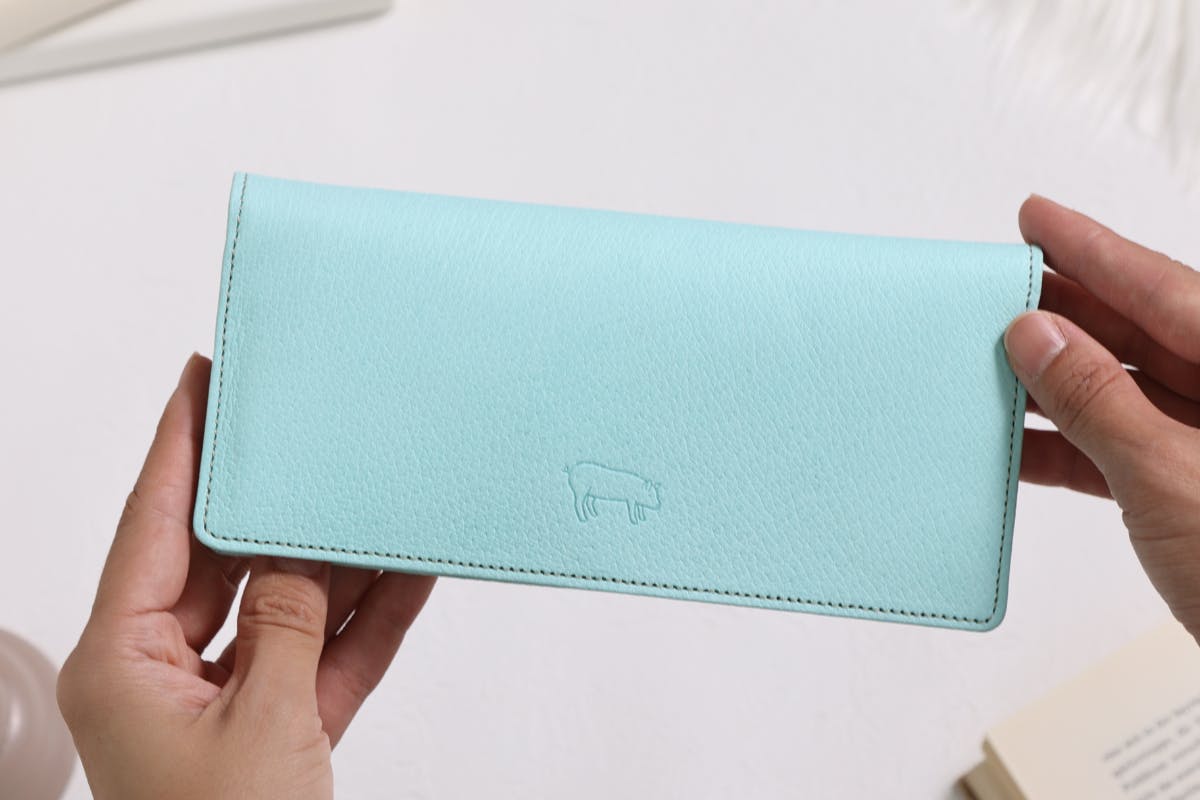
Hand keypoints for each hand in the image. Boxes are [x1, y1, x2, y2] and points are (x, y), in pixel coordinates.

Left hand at [57, 354, 435, 799]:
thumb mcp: (260, 726)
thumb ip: (286, 625)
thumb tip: (302, 554)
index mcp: (121, 662)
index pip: (151, 526)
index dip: (178, 445)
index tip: (202, 380)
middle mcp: (164, 670)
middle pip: (225, 556)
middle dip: (273, 498)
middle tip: (303, 426)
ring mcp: (228, 696)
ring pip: (287, 601)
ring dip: (338, 557)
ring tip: (373, 489)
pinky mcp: (281, 722)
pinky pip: (328, 650)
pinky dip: (370, 616)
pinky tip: (408, 569)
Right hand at [1004, 196, 1199, 638]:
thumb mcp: (1169, 475)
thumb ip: (1095, 398)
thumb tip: (1035, 333)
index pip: (1163, 288)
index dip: (1091, 249)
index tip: (1034, 218)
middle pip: (1141, 332)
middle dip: (1064, 311)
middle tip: (996, 286)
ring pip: (1123, 389)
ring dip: (1054, 383)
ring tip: (989, 361)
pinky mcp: (1188, 487)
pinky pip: (1118, 446)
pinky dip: (1067, 445)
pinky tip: (1018, 442)